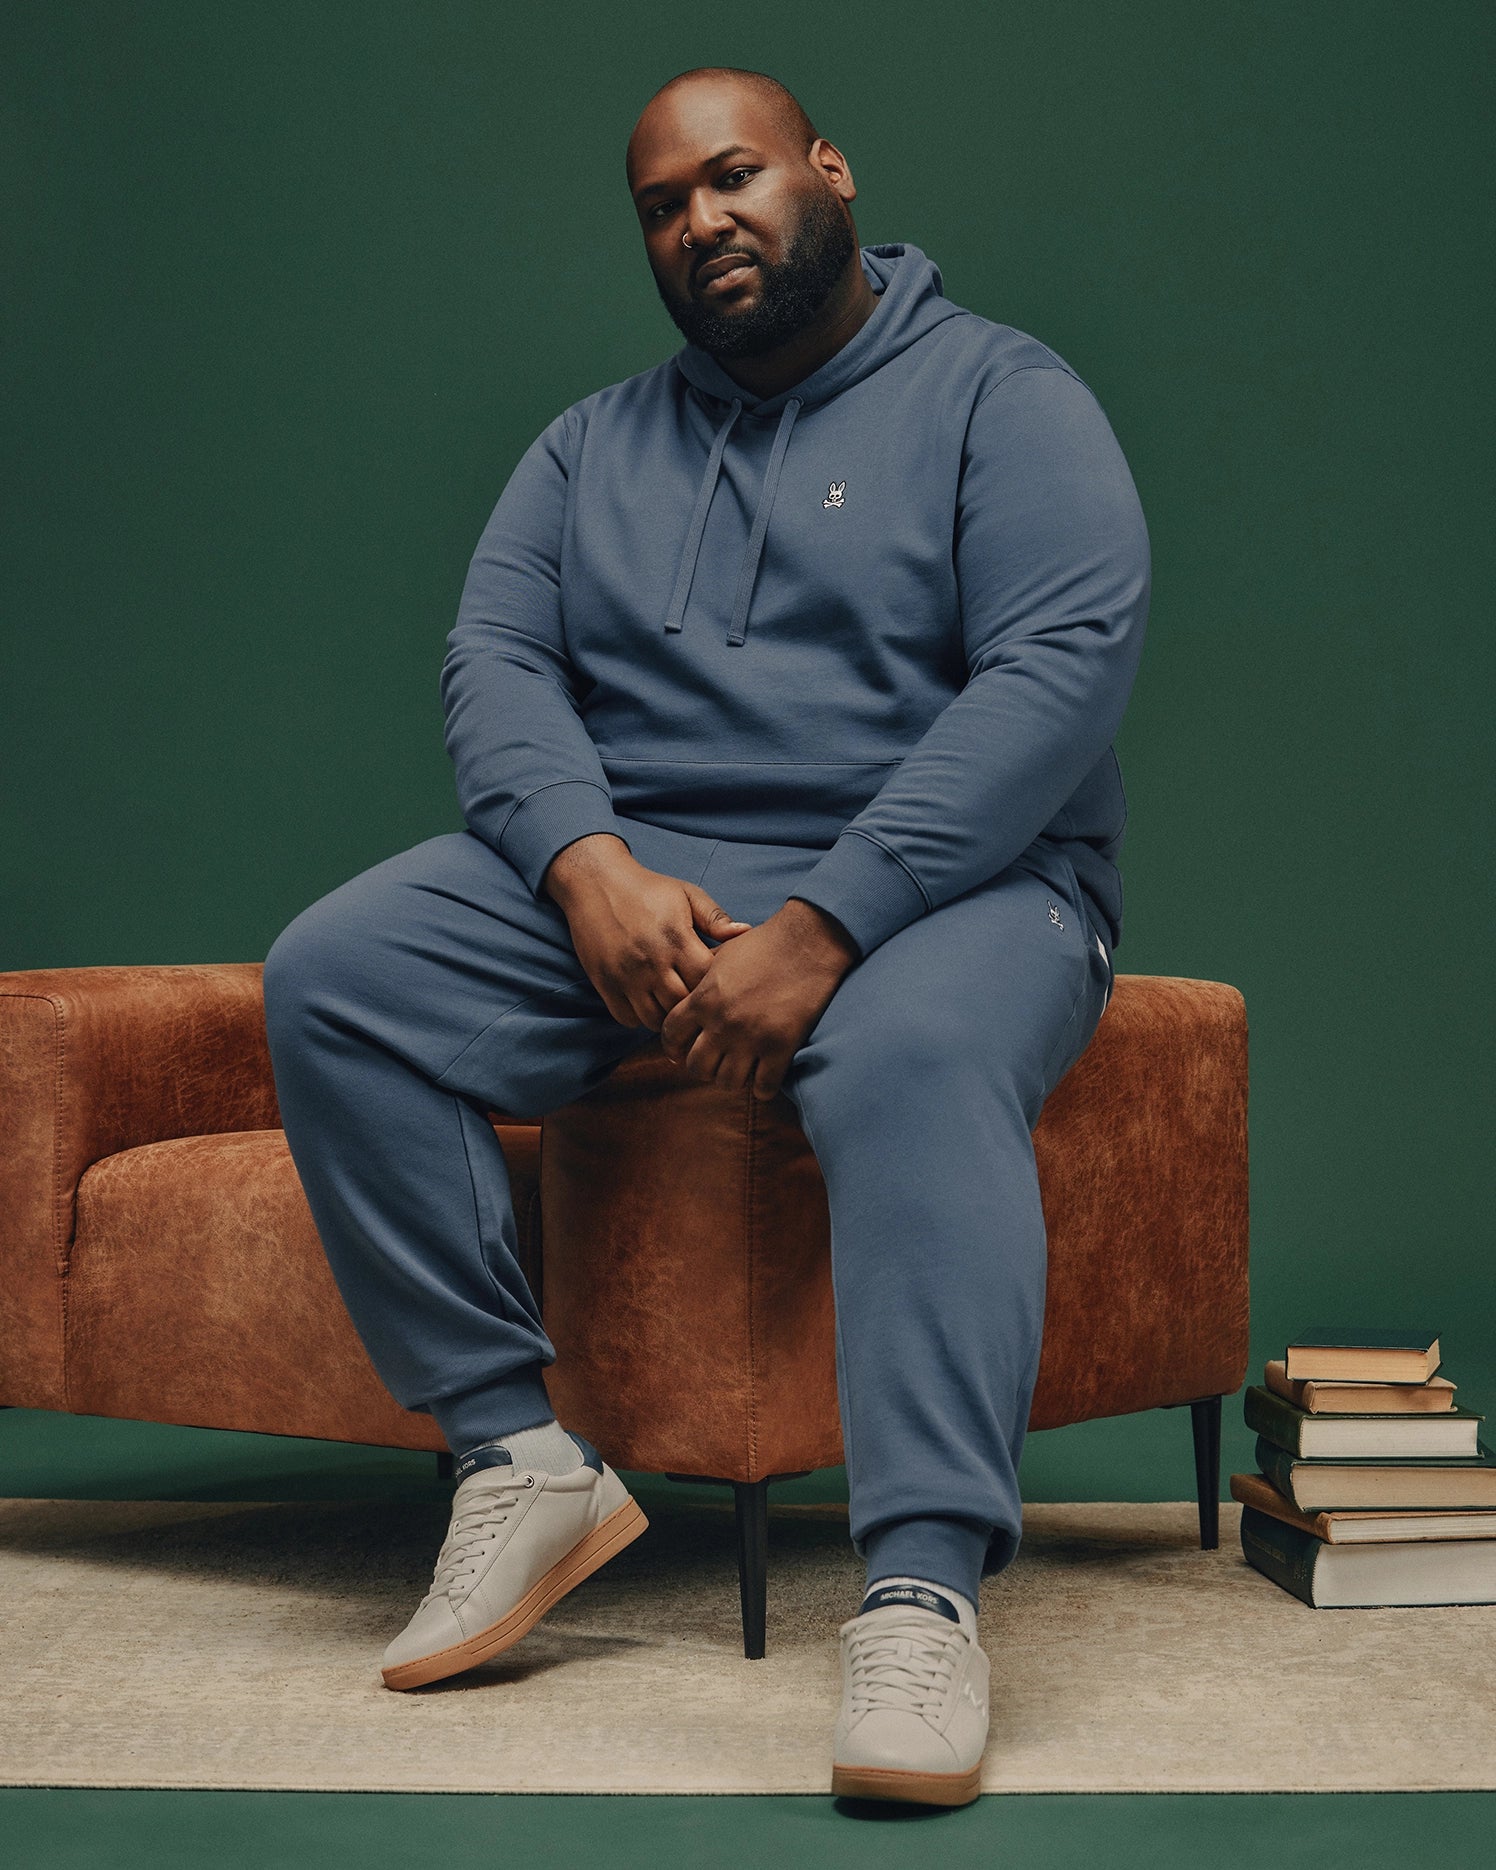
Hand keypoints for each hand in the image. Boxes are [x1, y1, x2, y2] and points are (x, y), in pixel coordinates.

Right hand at [542, 834, 753, 1030]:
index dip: (714, 984)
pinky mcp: (605, 983)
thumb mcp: (686, 894)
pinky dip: (640, 1017)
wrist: (596, 881)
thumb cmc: (647, 888)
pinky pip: (628, 1018)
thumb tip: (745, 933)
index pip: (706, 981)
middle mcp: (651, 961)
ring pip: (656, 1019)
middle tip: (695, 997)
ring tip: (672, 1001)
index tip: (713, 979)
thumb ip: (715, 918)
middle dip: (692, 1005)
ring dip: (667, 1015)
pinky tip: (647, 1001)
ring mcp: (626, 975)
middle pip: (683, 1005)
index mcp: (676, 938)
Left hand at [658, 897, 859, 1101]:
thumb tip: (686, 990)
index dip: (673, 1046)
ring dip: (732, 1078)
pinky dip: (762, 1087)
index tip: (682, 1049)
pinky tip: (766, 1076)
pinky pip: (762, 1088)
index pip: (670, 1035)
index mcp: (704, 999)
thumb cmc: (765, 944)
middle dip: (703, 1066)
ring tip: (741, 1068)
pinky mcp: (780, 1048)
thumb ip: (701, 977)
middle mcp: (722, 1023)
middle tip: (716, 1060)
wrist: (807, 942)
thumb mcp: (723, 954)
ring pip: (727, 1082)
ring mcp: (751, 1039)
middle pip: (696, 1067)